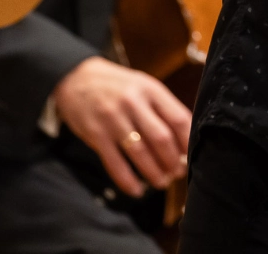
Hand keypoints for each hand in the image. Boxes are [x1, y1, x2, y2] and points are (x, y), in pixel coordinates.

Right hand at [52, 57, 190, 195]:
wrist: (77, 77)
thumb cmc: (117, 85)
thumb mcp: (143, 86)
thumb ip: (162, 107)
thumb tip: (184, 138)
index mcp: (150, 89)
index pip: (178, 118)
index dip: (187, 142)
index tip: (190, 156)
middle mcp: (133, 103)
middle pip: (161, 138)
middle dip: (172, 161)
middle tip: (177, 173)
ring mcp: (113, 119)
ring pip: (140, 153)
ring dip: (154, 173)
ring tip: (161, 182)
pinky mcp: (96, 134)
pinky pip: (115, 163)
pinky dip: (127, 180)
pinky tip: (137, 190)